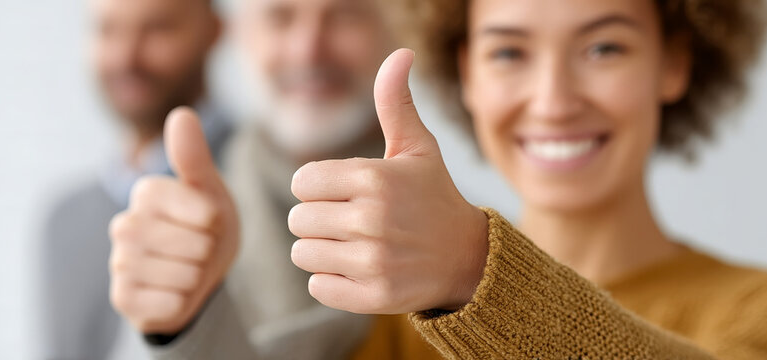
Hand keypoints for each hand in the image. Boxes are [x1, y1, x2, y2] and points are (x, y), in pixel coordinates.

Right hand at [109, 108, 238, 333]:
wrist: (197, 276)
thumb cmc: (205, 227)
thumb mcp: (209, 191)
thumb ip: (194, 157)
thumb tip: (181, 114)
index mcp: (146, 192)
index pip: (201, 210)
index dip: (215, 221)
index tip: (207, 221)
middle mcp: (124, 225)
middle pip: (193, 245)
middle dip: (208, 250)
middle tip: (198, 248)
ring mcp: (119, 263)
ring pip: (183, 275)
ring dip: (197, 276)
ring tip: (188, 268)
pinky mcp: (122, 299)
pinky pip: (170, 304)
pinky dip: (183, 301)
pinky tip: (174, 291)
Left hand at [289, 49, 488, 313]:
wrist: (467, 257)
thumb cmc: (433, 197)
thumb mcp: (418, 148)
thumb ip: (395, 103)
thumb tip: (400, 53)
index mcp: (374, 178)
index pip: (302, 182)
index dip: (319, 187)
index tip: (345, 192)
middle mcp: (371, 219)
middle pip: (299, 219)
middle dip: (319, 218)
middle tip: (352, 221)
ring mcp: (373, 261)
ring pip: (303, 253)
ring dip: (321, 250)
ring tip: (354, 244)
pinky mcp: (373, 296)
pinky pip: (318, 287)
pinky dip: (332, 281)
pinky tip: (359, 269)